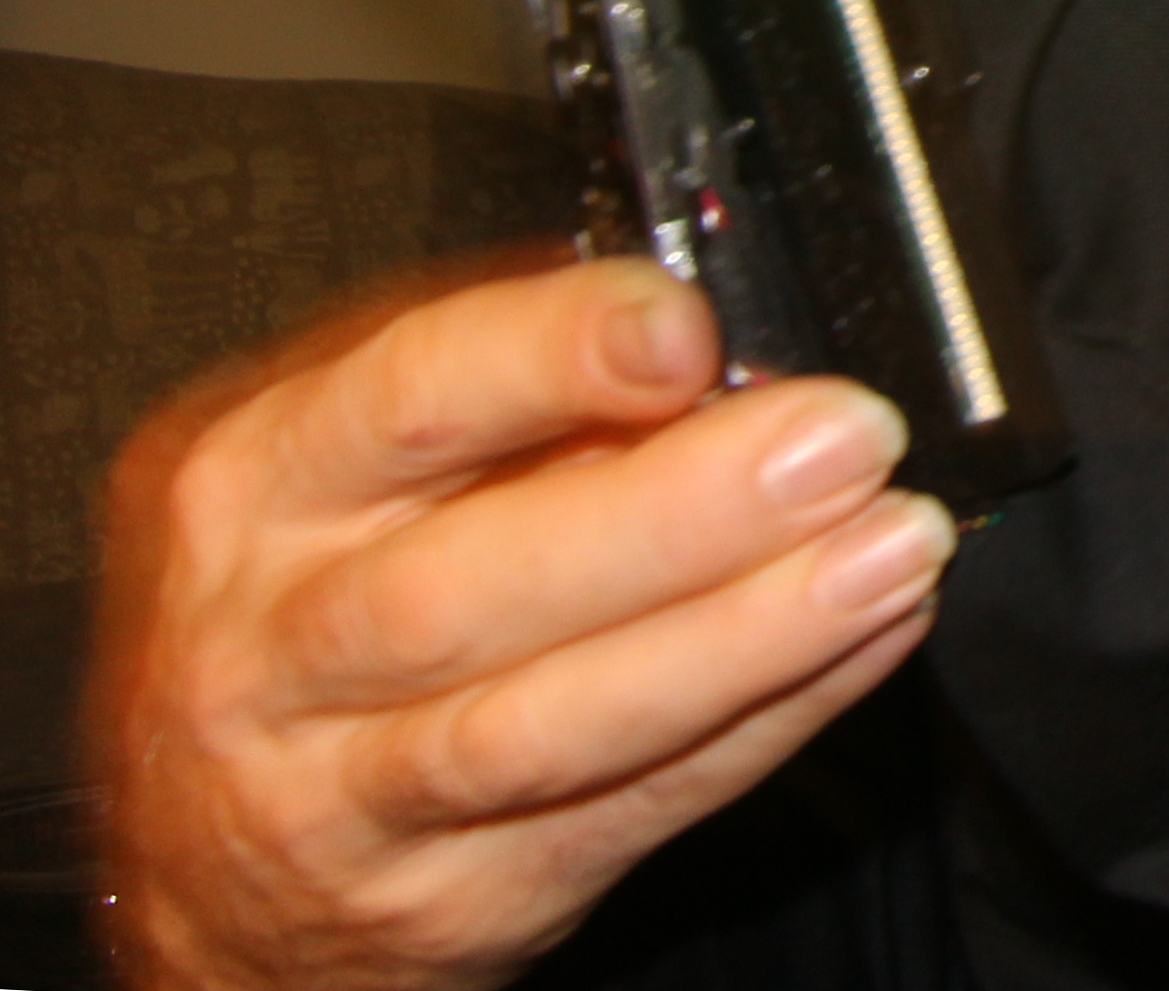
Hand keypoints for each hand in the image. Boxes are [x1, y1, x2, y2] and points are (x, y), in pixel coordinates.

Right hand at [94, 256, 952, 990]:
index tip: (689, 329)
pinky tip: (870, 639)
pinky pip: (635, 809)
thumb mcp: (354, 469)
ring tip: (893, 549)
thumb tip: (711, 348)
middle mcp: (276, 649)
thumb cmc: (315, 603)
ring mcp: (348, 799)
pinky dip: (769, 721)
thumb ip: (513, 399)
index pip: (404, 403)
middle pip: (471, 586)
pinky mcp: (445, 904)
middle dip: (680, 511)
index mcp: (258, 487)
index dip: (552, 357)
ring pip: (554, 725)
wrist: (209, 856)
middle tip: (841, 443)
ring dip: (751, 633)